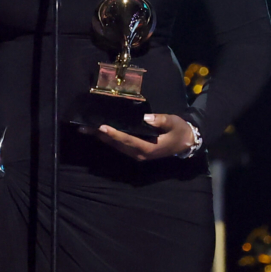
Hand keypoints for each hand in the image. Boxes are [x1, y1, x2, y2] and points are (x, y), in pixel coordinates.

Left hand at [79, 114, 194, 161]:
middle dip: (100, 135)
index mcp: (149, 148)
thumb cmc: (179, 131)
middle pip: (117, 144)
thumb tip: (144, 117)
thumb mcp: (173, 123)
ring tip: (85, 129)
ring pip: (116, 146)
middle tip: (84, 127)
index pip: (128, 140)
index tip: (102, 127)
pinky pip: (119, 145)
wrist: (186, 142)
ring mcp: (137, 154)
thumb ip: (160, 120)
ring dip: (101, 137)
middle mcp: (140, 154)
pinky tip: (98, 132)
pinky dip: (108, 138)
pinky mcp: (136, 151)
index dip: (115, 134)